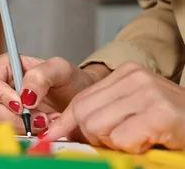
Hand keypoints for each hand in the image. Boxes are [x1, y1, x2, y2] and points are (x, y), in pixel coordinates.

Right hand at [0, 54, 109, 133]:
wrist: (80, 99)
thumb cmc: (69, 80)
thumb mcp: (60, 69)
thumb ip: (40, 76)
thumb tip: (25, 95)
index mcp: (5, 68)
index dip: (0, 95)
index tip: (22, 104)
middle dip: (17, 116)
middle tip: (42, 118)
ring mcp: (2, 109)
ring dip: (22, 127)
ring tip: (46, 123)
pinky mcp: (9, 126)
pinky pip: (3, 136)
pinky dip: (21, 137)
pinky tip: (40, 132)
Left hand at [42, 62, 184, 152]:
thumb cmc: (170, 124)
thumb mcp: (132, 110)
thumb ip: (99, 114)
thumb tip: (56, 131)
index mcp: (126, 74)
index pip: (80, 100)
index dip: (66, 123)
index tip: (50, 136)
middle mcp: (135, 77)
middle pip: (84, 115)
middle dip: (94, 136)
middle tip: (121, 140)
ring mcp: (148, 93)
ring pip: (97, 127)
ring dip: (114, 143)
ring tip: (138, 139)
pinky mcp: (160, 114)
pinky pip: (121, 139)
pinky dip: (131, 148)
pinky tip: (149, 142)